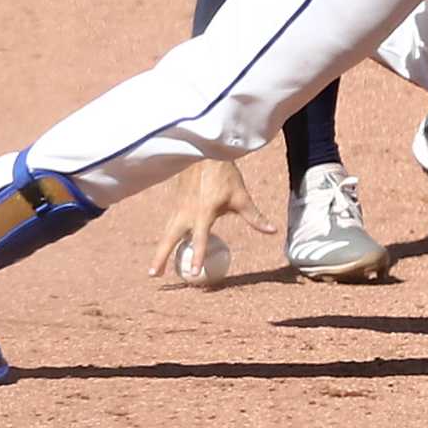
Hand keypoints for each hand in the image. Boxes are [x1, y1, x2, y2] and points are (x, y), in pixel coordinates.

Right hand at [147, 160, 276, 278]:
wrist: (205, 153)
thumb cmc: (225, 175)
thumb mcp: (241, 197)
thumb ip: (255, 217)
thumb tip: (273, 231)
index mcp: (204, 212)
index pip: (199, 240)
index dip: (197, 257)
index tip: (192, 273)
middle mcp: (187, 212)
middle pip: (170, 238)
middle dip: (161, 257)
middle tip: (154, 275)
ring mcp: (178, 207)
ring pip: (166, 232)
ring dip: (160, 249)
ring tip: (155, 269)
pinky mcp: (175, 202)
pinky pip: (169, 224)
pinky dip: (167, 237)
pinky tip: (166, 247)